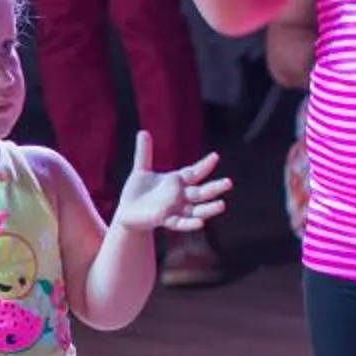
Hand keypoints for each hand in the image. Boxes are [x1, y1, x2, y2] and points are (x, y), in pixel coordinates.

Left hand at [111, 131, 229, 231]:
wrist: (126, 211)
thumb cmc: (137, 191)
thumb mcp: (141, 170)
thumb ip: (144, 153)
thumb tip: (142, 131)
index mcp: (177, 182)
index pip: (194, 173)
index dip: (204, 165)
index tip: (215, 156)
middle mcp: (180, 196)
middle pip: (201, 192)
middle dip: (215, 188)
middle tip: (229, 183)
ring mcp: (175, 209)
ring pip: (197, 210)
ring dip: (209, 208)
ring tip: (222, 205)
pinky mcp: (166, 220)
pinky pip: (181, 223)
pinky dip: (190, 223)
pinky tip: (201, 223)